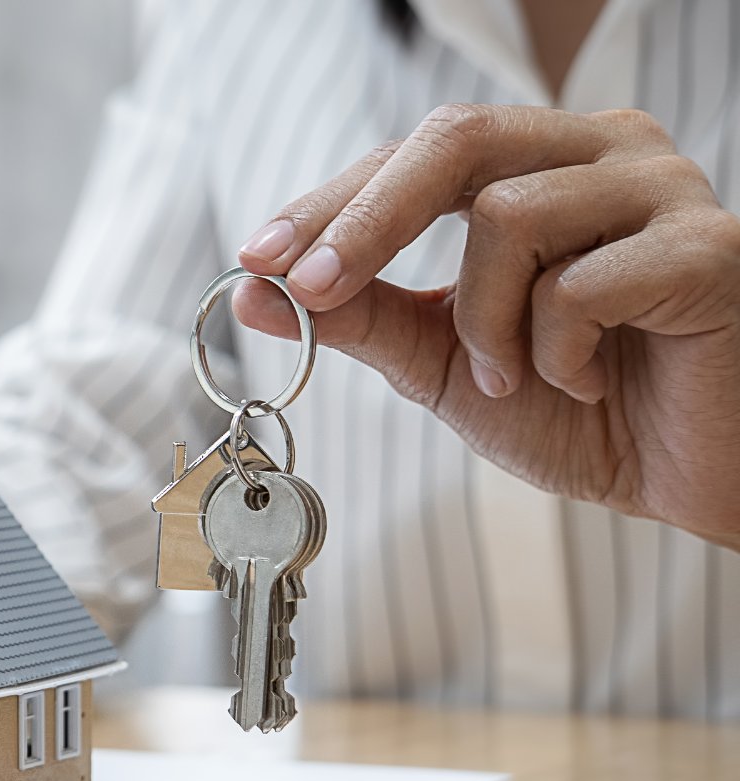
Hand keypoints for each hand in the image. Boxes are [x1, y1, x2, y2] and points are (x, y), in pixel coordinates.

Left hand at [235, 105, 739, 547]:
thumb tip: (251, 289)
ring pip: (510, 217)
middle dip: (364, 221)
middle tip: (308, 290)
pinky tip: (588, 384)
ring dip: (484, 326)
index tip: (258, 259)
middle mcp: (603, 152)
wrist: (697, 476)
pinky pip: (580, 284)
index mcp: (541, 163)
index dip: (330, 203)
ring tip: (516, 379)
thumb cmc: (583, 408)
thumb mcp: (444, 364)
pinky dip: (556, 354)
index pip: (415, 152)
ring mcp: (662, 190)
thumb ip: (359, 319)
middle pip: (456, 139)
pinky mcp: (708, 249)